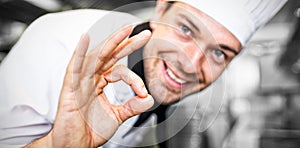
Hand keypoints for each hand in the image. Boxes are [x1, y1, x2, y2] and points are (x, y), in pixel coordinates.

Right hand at [25, 26, 153, 146]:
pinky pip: (74, 67)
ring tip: (125, 30)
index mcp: (100, 82)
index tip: (143, 92)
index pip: (121, 71)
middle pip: (109, 55)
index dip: (135, 79)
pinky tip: (85, 38)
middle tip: (143, 33)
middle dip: (126, 42)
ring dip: (110, 42)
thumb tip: (149, 98)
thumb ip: (133, 106)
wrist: (76, 146)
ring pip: (96, 56)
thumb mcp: (118, 115)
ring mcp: (80, 81)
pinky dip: (79, 52)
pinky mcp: (70, 88)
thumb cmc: (91, 131)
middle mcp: (91, 78)